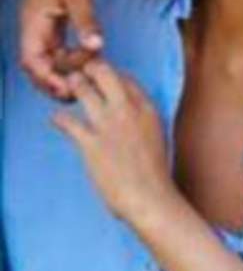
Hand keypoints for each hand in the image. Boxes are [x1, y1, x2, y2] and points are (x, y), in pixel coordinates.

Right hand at [21, 0, 102, 100]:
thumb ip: (86, 21)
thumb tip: (96, 47)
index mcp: (33, 20)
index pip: (32, 60)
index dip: (47, 78)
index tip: (69, 88)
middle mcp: (33, 25)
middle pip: (36, 65)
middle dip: (53, 82)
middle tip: (78, 93)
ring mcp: (41, 25)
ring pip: (47, 59)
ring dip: (63, 72)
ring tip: (85, 80)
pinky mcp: (52, 22)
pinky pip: (56, 48)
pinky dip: (69, 58)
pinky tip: (87, 61)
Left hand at [52, 59, 172, 222]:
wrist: (150, 199)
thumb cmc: (155, 175)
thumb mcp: (156, 137)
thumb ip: (142, 121)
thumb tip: (129, 116)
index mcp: (147, 109)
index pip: (125, 77)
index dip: (109, 75)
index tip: (100, 80)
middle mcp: (128, 111)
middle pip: (103, 71)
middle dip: (88, 70)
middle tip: (79, 76)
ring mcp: (108, 125)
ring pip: (82, 88)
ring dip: (72, 88)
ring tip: (65, 92)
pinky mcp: (91, 144)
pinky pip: (66, 120)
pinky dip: (59, 119)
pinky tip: (58, 121)